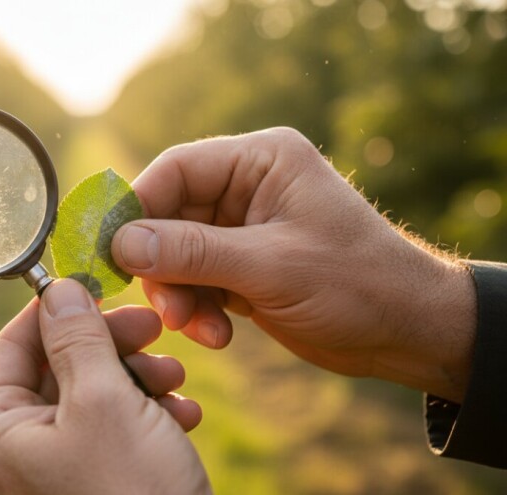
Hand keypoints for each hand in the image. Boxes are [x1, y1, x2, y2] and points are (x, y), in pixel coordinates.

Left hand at [0, 279, 211, 494]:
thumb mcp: (105, 401)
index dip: (57, 310)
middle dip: (112, 347)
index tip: (99, 287)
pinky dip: (145, 416)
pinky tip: (183, 415)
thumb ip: (78, 338)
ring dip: (138, 379)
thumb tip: (57, 289)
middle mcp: (10, 454)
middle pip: (55, 368)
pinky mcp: (86, 486)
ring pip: (89, 396)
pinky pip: (108, 432)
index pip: (11, 346)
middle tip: (155, 329)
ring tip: (176, 382)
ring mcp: (47, 473)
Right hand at [111, 127, 476, 402]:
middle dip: (162, 265)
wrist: (407, 331)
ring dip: (180, 295)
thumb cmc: (357, 284)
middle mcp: (247, 186)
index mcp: (261, 160)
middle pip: (169, 216)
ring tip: (199, 329)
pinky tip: (219, 335)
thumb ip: (193, 252)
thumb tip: (121, 244)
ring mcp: (243, 228)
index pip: (176, 170)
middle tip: (167, 308)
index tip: (109, 250)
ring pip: (176, 254)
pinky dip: (198, 310)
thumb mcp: (271, 266)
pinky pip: (197, 281)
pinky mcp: (242, 266)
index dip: (136, 207)